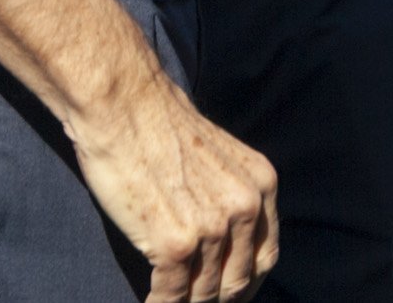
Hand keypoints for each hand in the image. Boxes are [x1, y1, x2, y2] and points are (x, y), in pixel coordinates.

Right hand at [71, 73, 278, 301]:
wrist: (126, 108)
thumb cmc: (162, 131)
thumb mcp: (222, 160)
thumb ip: (232, 196)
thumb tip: (228, 243)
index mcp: (261, 186)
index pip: (266, 256)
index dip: (246, 284)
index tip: (228, 295)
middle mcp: (245, 208)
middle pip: (238, 281)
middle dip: (218, 300)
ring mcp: (212, 228)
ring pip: (204, 294)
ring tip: (172, 302)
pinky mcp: (174, 244)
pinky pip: (171, 296)